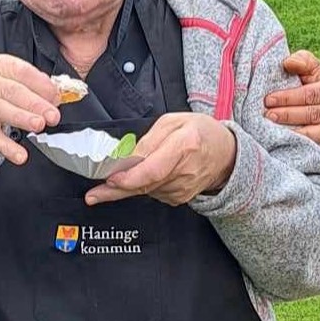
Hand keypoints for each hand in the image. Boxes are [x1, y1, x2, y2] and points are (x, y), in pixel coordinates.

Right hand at [0, 55, 64, 165]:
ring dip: (22, 118)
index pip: (22, 71)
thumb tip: (57, 96)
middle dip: (36, 104)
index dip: (41, 84)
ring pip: (2, 110)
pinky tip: (20, 154)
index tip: (56, 96)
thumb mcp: (13, 81)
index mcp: (0, 67)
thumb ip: (36, 86)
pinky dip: (7, 147)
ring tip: (39, 125)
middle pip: (14, 92)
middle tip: (53, 115)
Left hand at [84, 112, 236, 206]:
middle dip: (116, 190)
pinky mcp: (180, 198)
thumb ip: (149, 139)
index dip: (131, 177)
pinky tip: (135, 180)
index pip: (154, 169)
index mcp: (184, 146)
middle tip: (93, 196)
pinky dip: (140, 187)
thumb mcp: (173, 122)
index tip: (111, 179)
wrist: (226, 154)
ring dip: (125, 188)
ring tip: (108, 184)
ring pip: (146, 191)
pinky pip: (152, 193)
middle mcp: (184, 171)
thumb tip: (128, 156)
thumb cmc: (200, 132)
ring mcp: (183, 188)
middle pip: (145, 185)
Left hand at [263, 49, 319, 154]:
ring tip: (277, 132)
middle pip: (313, 115)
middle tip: (268, 116)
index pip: (310, 95)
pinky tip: (300, 150)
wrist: (306, 89)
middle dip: (288, 116)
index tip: (268, 99)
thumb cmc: (304, 74)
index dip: (288, 98)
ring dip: (299, 134)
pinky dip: (319, 151)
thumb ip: (301, 60)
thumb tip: (289, 63)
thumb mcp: (306, 62)